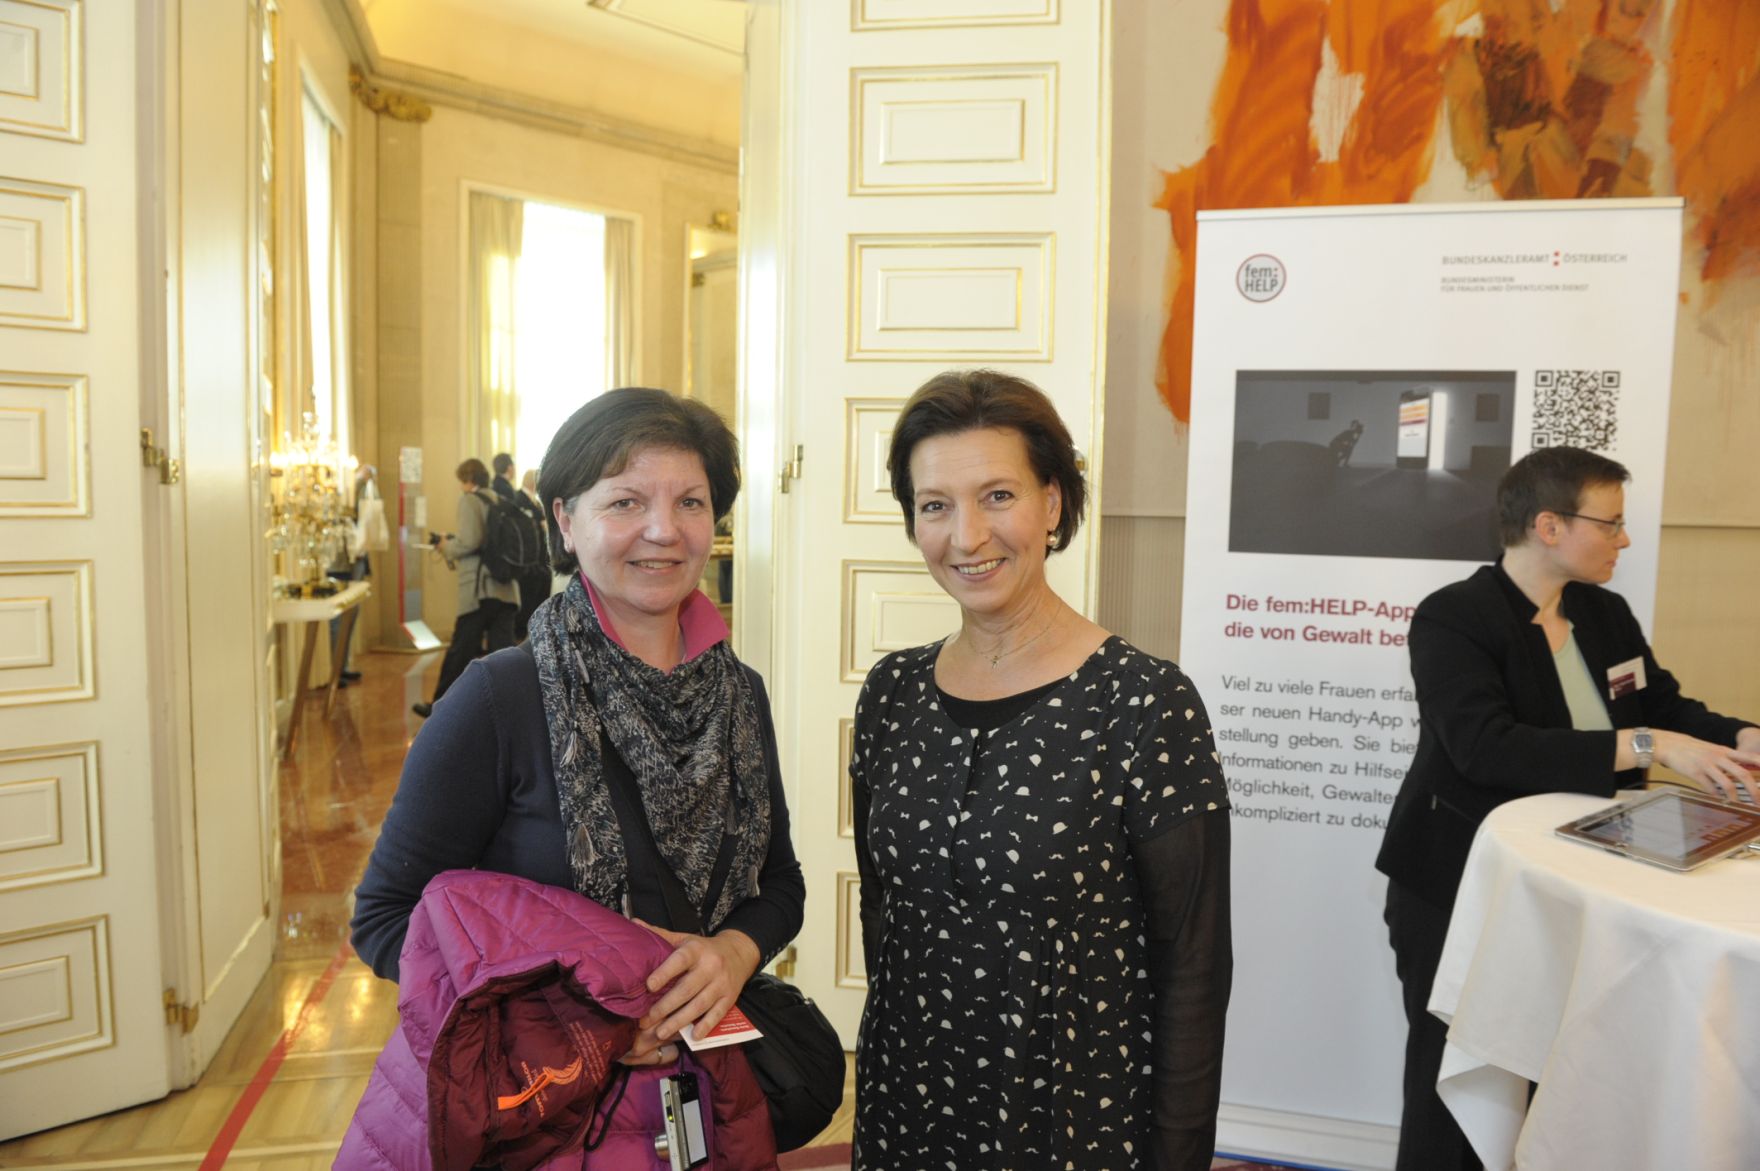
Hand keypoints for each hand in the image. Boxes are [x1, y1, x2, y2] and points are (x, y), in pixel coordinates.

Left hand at [622, 922, 759, 1060]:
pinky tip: (692, 1037)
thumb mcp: (684, 939)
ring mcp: (721, 984)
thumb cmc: (704, 948)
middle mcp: (711, 967)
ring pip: (699, 1005)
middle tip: (645, 1020)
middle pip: (687, 989)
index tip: (648, 986)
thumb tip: (633, 924)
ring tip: (660, 1033)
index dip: (665, 973)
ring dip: (679, 1021)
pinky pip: (717, 1015)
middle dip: (665, 1007)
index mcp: (696, 950)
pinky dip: (705, 1027)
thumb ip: (659, 935)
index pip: (680, 960)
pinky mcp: (729, 998)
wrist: (739, 953)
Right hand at [1653, 729, 1759, 803]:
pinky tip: (1717, 800)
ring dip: (1735, 798)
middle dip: (1753, 790)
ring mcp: (1707, 765)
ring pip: (1727, 784)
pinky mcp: (1695, 773)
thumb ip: (1724, 759)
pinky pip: (1710, 788)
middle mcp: (1718, 757)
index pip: (1748, 756)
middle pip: (1742, 774)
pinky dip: (1716, 796)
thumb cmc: (1689, 748)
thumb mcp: (1710, 749)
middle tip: (1758, 801)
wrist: (1668, 744)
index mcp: (1724, 750)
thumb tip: (1736, 773)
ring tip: (1737, 806)